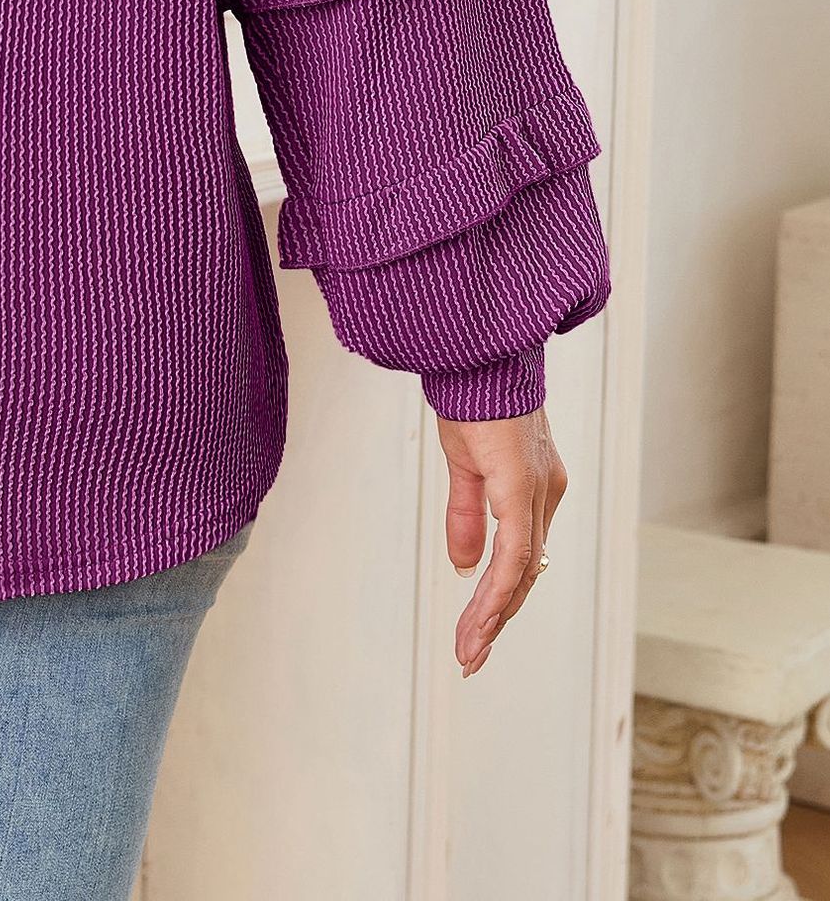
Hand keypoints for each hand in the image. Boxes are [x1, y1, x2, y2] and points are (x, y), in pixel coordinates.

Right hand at [437, 406, 565, 677]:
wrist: (476, 353)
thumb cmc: (473, 396)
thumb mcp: (464, 463)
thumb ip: (466, 515)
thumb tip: (465, 566)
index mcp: (534, 487)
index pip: (521, 557)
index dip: (500, 597)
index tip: (477, 632)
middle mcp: (545, 495)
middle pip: (526, 574)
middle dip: (496, 620)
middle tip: (470, 657)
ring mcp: (538, 493)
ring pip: (521, 573)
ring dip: (493, 617)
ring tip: (468, 652)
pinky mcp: (522, 487)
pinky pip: (513, 554)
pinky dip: (495, 591)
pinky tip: (479, 619)